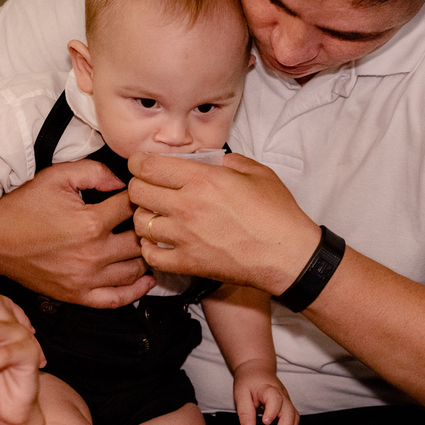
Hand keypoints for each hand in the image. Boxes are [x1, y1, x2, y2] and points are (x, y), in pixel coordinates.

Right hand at [0, 159, 154, 307]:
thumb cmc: (22, 207)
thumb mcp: (57, 176)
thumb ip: (94, 171)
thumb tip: (122, 181)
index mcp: (90, 223)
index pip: (132, 209)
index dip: (140, 199)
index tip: (141, 196)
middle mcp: (92, 254)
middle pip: (140, 241)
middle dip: (147, 228)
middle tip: (150, 221)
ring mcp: (85, 278)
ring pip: (134, 270)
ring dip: (147, 257)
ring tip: (150, 245)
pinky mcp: (77, 295)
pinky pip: (116, 299)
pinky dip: (136, 291)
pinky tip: (146, 280)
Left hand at [128, 152, 319, 294]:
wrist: (288, 255)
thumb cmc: (277, 214)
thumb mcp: (256, 172)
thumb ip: (228, 161)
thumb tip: (211, 161)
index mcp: (202, 180)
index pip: (148, 166)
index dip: (139, 162)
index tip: (142, 164)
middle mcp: (187, 206)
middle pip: (137, 192)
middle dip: (140, 186)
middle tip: (150, 188)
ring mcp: (184, 237)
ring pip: (140, 223)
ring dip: (145, 216)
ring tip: (157, 215)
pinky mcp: (188, 263)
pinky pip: (150, 255)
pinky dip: (150, 248)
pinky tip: (160, 242)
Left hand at [232, 362, 298, 424]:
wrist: (257, 370)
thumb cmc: (248, 382)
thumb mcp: (241, 394)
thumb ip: (245, 413)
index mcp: (269, 389)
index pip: (275, 398)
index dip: (272, 411)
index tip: (265, 423)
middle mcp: (282, 395)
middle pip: (289, 412)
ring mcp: (287, 402)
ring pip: (294, 418)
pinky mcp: (287, 408)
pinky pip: (293, 421)